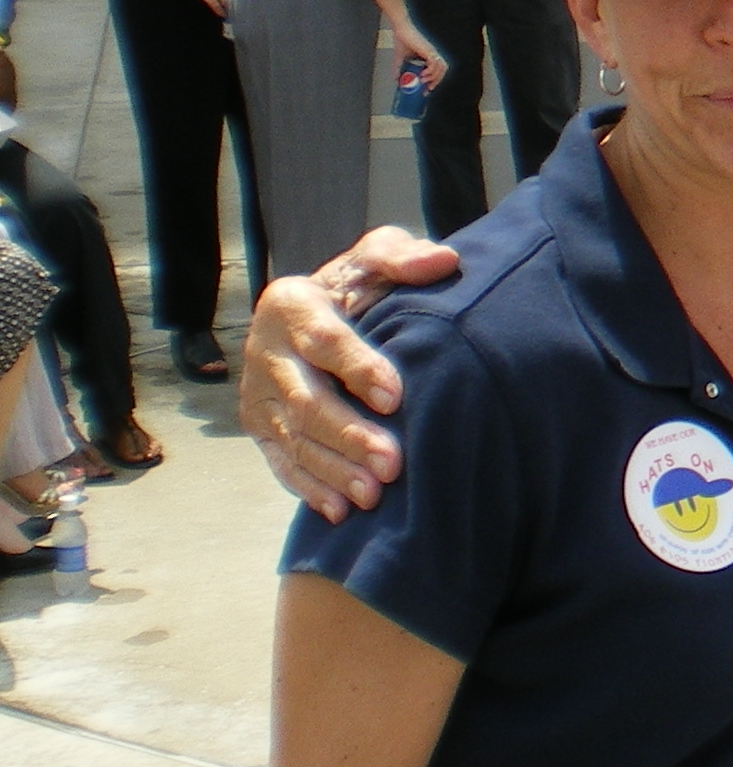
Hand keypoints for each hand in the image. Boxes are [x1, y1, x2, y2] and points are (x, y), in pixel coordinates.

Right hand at [240, 230, 459, 519]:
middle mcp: (264, 352)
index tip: (396, 396)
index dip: (358, 368)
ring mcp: (256, 394)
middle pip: (305, 400)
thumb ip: (400, 256)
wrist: (311, 313)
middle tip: (392, 464)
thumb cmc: (356, 287)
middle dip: (348, 434)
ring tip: (373, 494)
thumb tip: (442, 261)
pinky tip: (340, 510)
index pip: (324, 340)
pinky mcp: (257, 427)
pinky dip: (309, 487)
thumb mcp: (372, 259)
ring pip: (293, 438)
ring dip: (333, 469)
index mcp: (290, 305)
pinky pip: (280, 462)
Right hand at [395, 28, 452, 89]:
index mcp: (428, 56)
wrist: (400, 30)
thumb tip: (395, 79)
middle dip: (436, 81)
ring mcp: (431, 52)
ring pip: (441, 67)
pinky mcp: (428, 50)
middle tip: (427, 89)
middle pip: (442, 70)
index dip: (434, 81)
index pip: (438, 70)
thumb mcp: (399, 59)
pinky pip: (435, 63)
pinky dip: (431, 71)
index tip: (426, 90)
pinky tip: (423, 75)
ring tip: (424, 82)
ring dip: (434, 77)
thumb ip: (398, 69)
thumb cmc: (402, 40)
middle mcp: (432, 54)